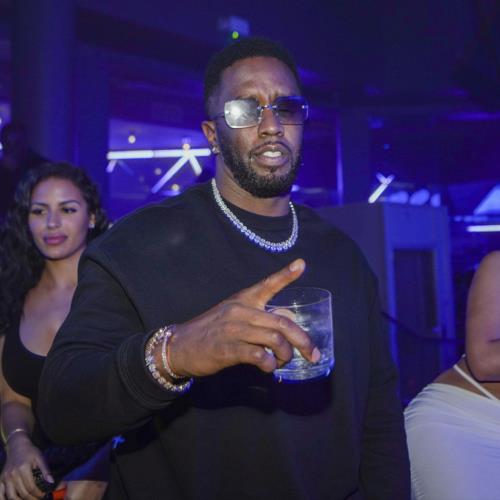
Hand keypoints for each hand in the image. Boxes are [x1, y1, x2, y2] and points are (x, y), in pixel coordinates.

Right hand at [0, 433, 53, 499]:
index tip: (43, 495)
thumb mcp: (40, 458)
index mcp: (23, 468)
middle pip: (22, 493)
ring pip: (11, 496)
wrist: (17, 446)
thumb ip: (46, 470)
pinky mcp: (0, 479)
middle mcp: (12, 474)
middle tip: (38, 499)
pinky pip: (0, 494)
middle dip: (31, 498)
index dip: (38, 493)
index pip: (31, 487)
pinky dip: (4, 499)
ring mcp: (5, 477)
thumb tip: (51, 482)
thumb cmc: (30, 452)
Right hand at [167, 258, 319, 377]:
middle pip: (282, 322)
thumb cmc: (211, 331)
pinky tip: (268, 367)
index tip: (302, 264)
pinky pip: (259, 355)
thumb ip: (257, 317)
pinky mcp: (228, 349)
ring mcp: (234, 330)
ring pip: (275, 339)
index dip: (285, 275)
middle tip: (313, 353)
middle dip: (303, 340)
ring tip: (282, 362)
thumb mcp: (233, 315)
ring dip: (285, 355)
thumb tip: (285, 324)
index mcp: (243, 299)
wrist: (180, 345)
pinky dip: (269, 364)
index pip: (267, 284)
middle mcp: (241, 311)